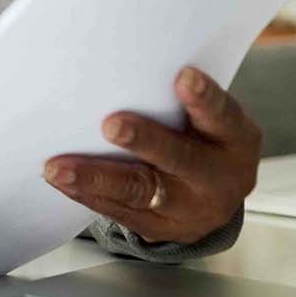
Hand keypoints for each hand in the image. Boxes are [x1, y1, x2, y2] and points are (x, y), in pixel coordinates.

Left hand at [43, 66, 262, 244]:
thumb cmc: (204, 142)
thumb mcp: (210, 121)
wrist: (215, 200)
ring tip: (60, 168)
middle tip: (113, 125)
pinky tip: (63, 182)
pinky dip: (88, 195)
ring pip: (141, 191)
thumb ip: (177, 102)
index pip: (222, 116)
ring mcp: (190, 208)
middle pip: (181, 159)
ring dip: (97, 178)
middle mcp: (218, 178)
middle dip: (146, 141)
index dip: (204, 98)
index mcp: (235, 140)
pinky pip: (120, 212)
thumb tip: (122, 69)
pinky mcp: (160, 227)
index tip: (184, 77)